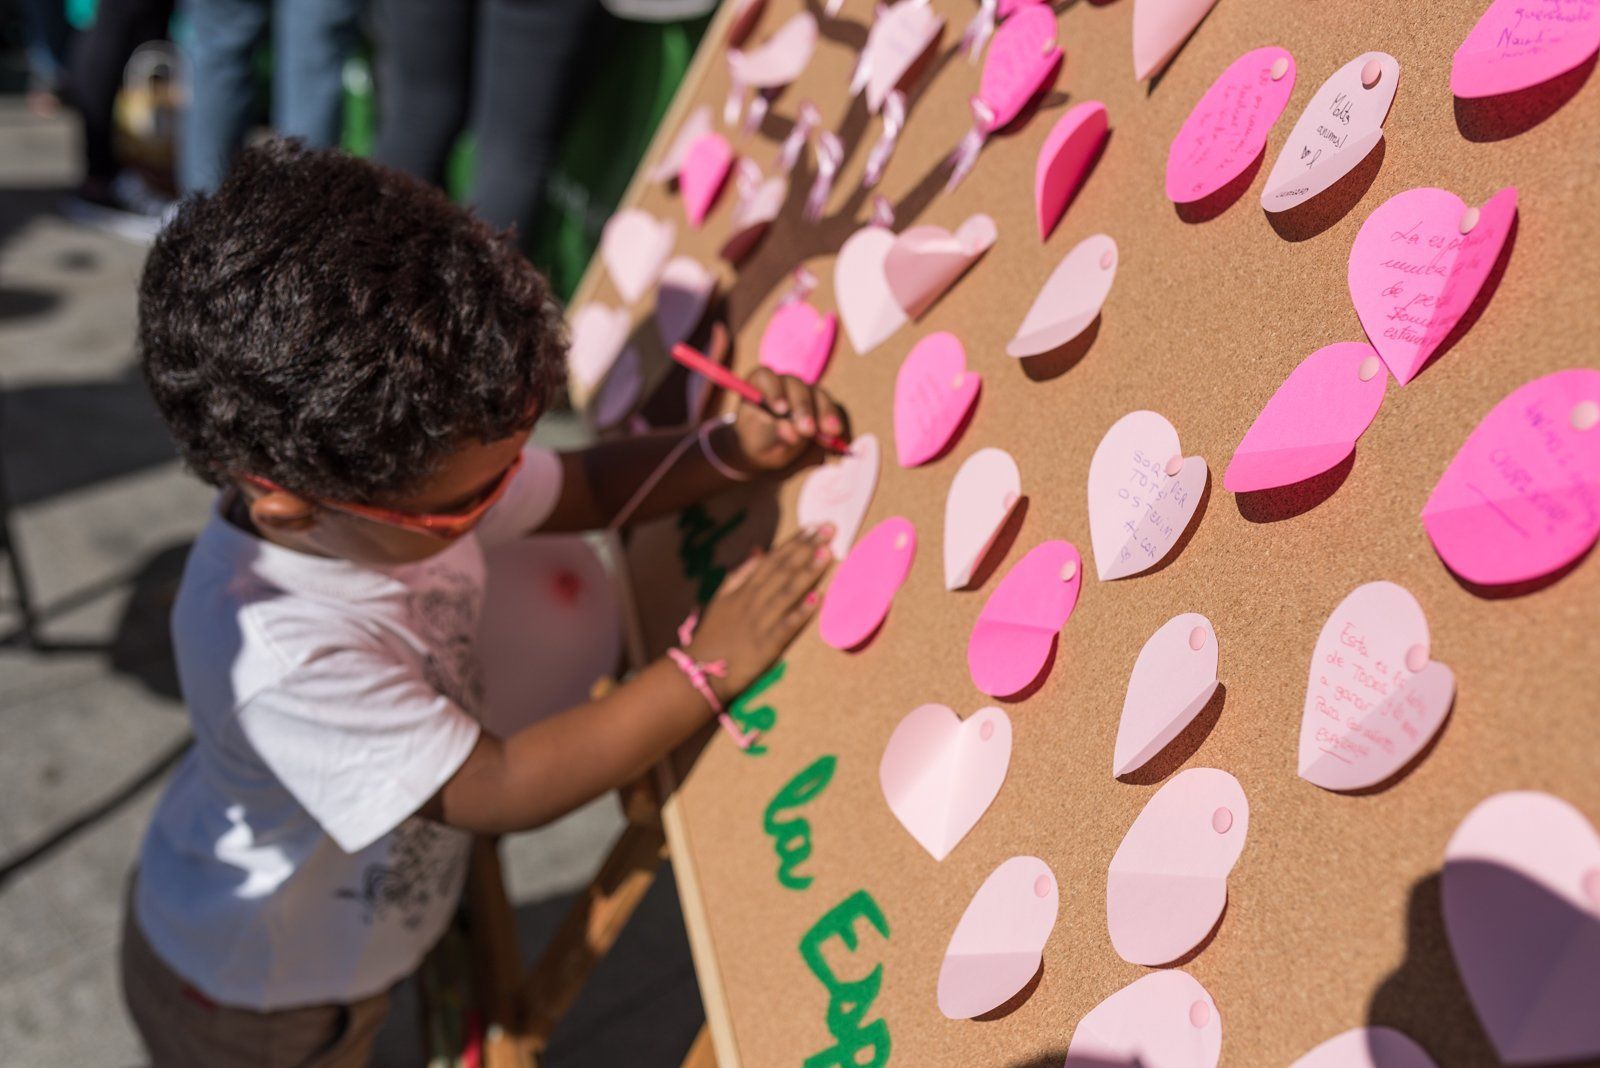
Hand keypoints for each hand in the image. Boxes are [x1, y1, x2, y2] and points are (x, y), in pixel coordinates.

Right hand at [685, 524, 835, 700]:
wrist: (700, 671)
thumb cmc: (714, 635)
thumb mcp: (722, 598)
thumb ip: (741, 574)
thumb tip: (759, 549)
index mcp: (745, 589)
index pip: (773, 560)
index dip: (794, 542)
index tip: (814, 526)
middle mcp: (754, 601)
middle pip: (784, 570)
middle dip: (807, 548)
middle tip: (829, 528)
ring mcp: (762, 622)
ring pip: (788, 592)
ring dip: (808, 572)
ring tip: (827, 553)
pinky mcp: (768, 645)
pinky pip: (787, 626)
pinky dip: (802, 612)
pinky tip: (819, 598)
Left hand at [724, 369, 848, 473]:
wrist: (770, 450)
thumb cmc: (759, 443)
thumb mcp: (760, 442)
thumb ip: (775, 434)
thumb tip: (793, 432)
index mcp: (760, 386)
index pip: (766, 378)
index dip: (774, 392)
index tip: (781, 411)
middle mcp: (785, 384)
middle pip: (797, 387)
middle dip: (804, 409)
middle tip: (808, 430)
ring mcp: (806, 392)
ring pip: (818, 395)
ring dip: (826, 414)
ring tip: (831, 434)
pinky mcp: (823, 405)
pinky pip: (833, 409)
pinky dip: (837, 424)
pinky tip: (842, 440)